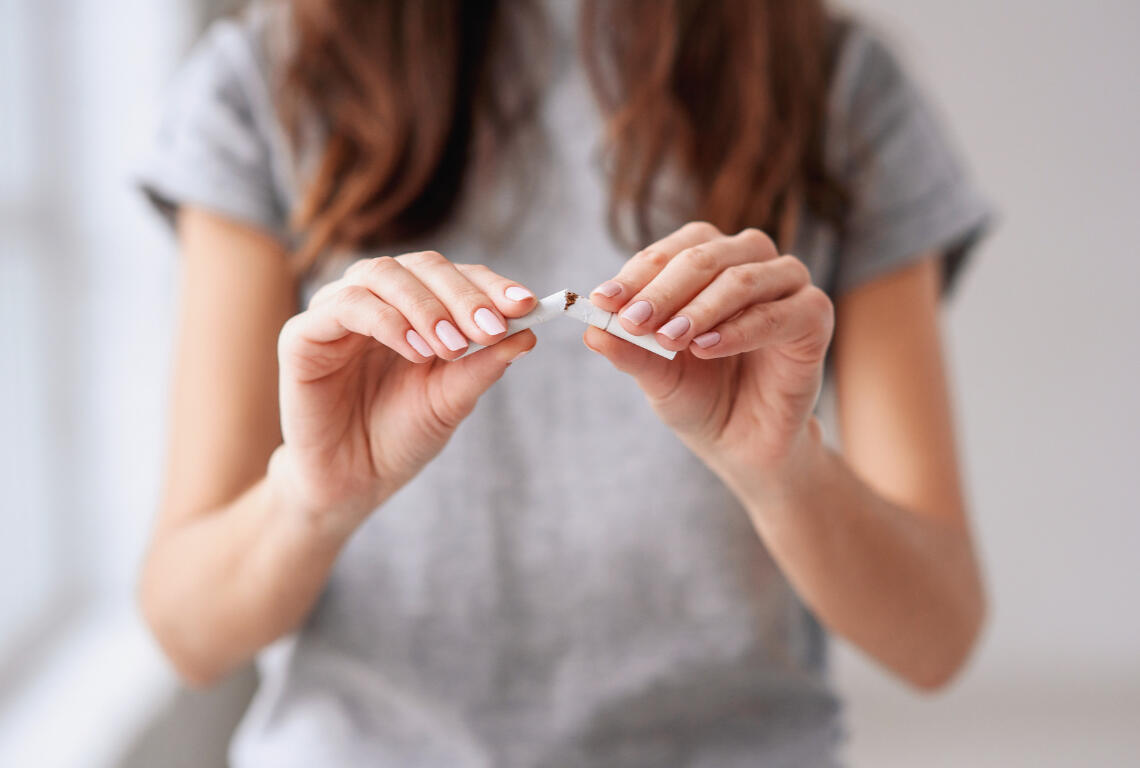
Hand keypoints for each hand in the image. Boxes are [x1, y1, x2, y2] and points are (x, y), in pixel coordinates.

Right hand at [273, 252, 536, 529]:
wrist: (352, 484)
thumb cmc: (400, 437)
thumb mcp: (452, 400)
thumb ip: (483, 365)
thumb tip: (529, 332)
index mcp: (415, 307)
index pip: (456, 276)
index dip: (490, 285)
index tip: (527, 305)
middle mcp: (376, 298)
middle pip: (422, 266)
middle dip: (463, 294)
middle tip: (491, 328)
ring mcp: (336, 311)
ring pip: (382, 273)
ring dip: (426, 306)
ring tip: (452, 347)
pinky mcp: (302, 334)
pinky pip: (345, 306)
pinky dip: (386, 321)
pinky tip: (415, 351)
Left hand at [585, 222, 833, 492]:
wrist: (743, 443)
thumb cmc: (700, 396)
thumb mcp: (656, 374)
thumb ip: (629, 349)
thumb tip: (590, 330)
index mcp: (709, 261)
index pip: (671, 251)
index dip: (635, 274)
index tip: (601, 302)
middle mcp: (750, 262)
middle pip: (704, 256)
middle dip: (663, 289)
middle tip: (632, 320)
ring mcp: (787, 286)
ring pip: (741, 279)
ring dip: (700, 307)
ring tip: (669, 339)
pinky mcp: (814, 317)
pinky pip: (777, 315)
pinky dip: (738, 330)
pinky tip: (706, 349)